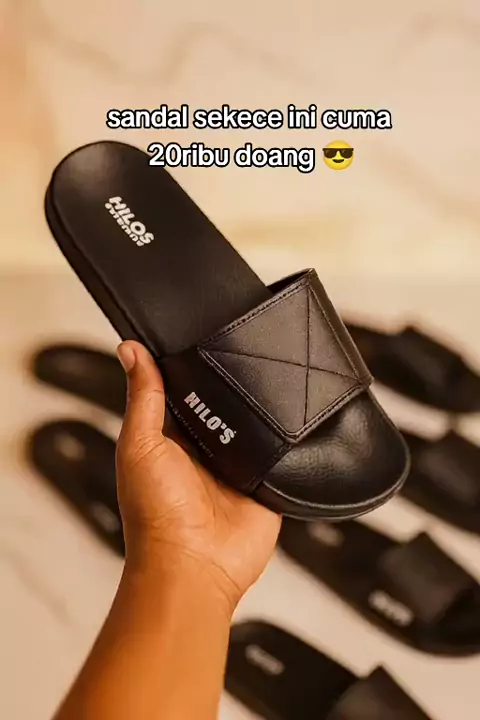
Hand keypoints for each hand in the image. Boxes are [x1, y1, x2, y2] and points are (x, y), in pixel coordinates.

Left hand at [116, 341, 281, 612]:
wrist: (196, 566)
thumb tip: (129, 350)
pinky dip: (285, 436)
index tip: (202, 332)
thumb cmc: (157, 516)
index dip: (191, 364)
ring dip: (261, 408)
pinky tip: (293, 414)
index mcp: (171, 437)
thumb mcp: (141, 445)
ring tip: (274, 378)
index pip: (184, 389)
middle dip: (232, 384)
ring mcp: (237, 464)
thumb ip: (143, 398)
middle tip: (245, 351)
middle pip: (223, 403)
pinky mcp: (266, 480)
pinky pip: (280, 451)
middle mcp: (204, 448)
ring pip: (254, 422)